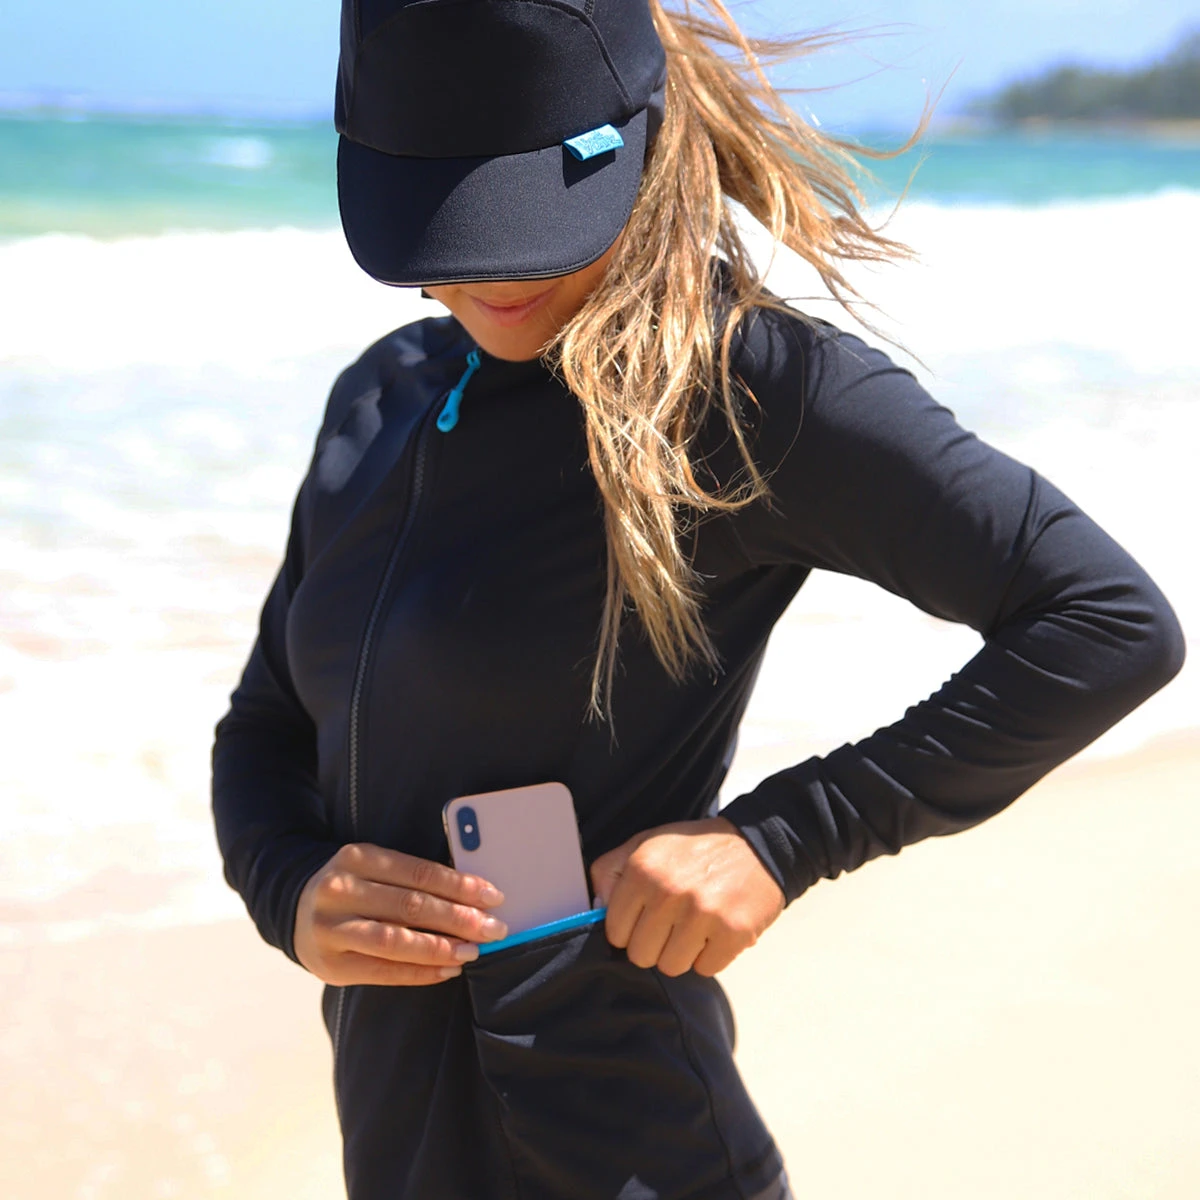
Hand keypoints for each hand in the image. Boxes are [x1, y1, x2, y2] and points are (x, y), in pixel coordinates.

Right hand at [294, 843, 507, 986]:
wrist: (296, 909)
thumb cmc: (354, 887)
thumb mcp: (374, 868)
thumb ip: (413, 879)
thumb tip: (473, 898)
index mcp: (357, 858)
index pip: (419, 873)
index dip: (460, 886)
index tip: (493, 897)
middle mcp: (340, 891)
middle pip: (410, 906)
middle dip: (459, 919)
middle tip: (493, 929)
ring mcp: (332, 929)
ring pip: (395, 941)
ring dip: (440, 948)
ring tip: (471, 952)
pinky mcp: (330, 965)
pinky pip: (383, 971)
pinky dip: (420, 972)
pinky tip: (446, 970)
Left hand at [590, 818, 783, 977]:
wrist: (757, 844)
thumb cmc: (695, 850)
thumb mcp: (645, 844)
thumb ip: (610, 872)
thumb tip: (594, 907)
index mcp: (642, 869)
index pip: (615, 933)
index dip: (630, 930)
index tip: (647, 919)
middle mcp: (669, 891)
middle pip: (642, 956)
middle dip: (656, 944)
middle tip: (674, 923)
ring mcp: (702, 913)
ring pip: (673, 967)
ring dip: (684, 952)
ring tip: (696, 925)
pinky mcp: (733, 932)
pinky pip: (706, 969)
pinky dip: (712, 955)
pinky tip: (717, 930)